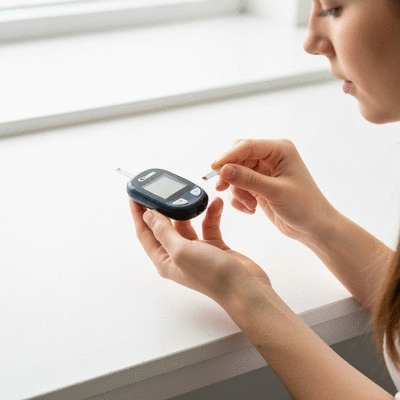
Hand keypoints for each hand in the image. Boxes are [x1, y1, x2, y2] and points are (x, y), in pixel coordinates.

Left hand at [130, 197, 270, 305]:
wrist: (245, 288)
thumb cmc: (212, 275)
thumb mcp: (182, 251)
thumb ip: (164, 232)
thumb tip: (148, 216)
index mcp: (165, 260)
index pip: (145, 233)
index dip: (138, 214)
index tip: (134, 194)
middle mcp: (178, 255)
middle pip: (164, 226)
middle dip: (161, 207)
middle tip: (159, 189)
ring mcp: (196, 250)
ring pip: (186, 223)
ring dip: (188, 209)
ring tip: (188, 193)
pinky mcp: (213, 246)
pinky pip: (208, 225)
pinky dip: (211, 214)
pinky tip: (215, 204)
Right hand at [212, 139, 336, 242]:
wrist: (314, 227)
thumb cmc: (305, 207)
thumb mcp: (275, 192)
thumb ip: (248, 180)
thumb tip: (224, 170)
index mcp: (280, 150)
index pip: (246, 146)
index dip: (228, 156)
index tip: (214, 169)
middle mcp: (271, 157)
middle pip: (238, 157)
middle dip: (230, 173)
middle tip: (221, 187)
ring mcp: (264, 171)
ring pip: (236, 173)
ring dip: (237, 190)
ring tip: (249, 205)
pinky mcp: (259, 185)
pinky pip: (239, 186)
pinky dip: (240, 198)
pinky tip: (250, 209)